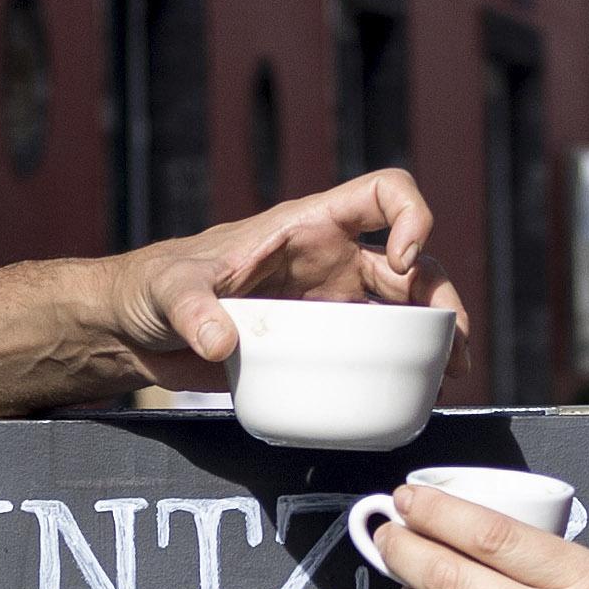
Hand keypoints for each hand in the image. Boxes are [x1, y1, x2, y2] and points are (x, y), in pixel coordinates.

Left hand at [113, 168, 465, 387]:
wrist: (138, 331)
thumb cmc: (154, 287)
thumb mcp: (171, 289)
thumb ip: (192, 309)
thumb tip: (219, 341)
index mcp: (306, 226)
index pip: (382, 194)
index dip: (410, 215)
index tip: (402, 261)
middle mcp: (330, 260)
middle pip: (412, 262)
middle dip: (440, 295)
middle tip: (449, 341)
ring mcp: (329, 304)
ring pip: (404, 310)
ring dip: (435, 335)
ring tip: (450, 372)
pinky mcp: (319, 346)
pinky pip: (374, 351)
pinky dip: (402, 368)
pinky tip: (414, 393)